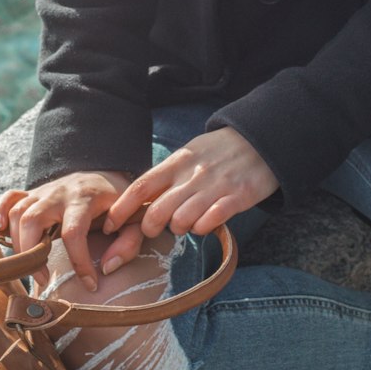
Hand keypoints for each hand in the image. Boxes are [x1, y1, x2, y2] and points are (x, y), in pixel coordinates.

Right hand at [0, 169, 135, 292]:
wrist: (107, 174)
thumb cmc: (120, 202)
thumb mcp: (134, 218)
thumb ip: (129, 242)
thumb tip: (108, 267)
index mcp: (85, 198)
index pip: (74, 233)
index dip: (79, 262)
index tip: (90, 284)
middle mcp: (60, 193)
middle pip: (33, 220)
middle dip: (33, 253)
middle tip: (45, 278)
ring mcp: (44, 192)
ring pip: (18, 212)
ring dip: (17, 241)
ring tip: (30, 265)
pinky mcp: (34, 194)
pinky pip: (9, 197)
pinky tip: (0, 231)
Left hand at [102, 125, 279, 241]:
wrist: (261, 141)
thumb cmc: (219, 151)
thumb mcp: (189, 154)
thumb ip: (167, 175)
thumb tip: (140, 199)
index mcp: (177, 162)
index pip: (140, 187)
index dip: (121, 209)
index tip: (109, 226)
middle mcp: (193, 174)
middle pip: (157, 212)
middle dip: (150, 227)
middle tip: (156, 229)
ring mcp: (215, 187)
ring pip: (181, 222)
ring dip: (180, 228)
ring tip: (188, 222)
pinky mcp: (237, 198)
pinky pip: (210, 223)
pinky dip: (203, 228)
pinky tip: (207, 222)